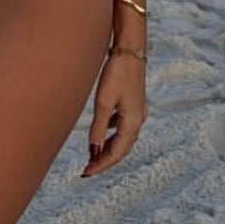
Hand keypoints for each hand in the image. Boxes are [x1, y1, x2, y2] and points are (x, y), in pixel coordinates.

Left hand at [82, 49, 146, 176]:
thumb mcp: (103, 102)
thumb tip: (93, 151)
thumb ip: (98, 128)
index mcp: (132, 123)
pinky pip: (123, 126)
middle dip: (105, 159)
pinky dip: (112, 133)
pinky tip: (103, 129)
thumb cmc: (116, 74)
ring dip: (109, 147)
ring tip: (93, 154)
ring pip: (123, 138)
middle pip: (122, 148)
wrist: (130, 49)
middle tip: (88, 168)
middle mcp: (138, 120)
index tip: (86, 173)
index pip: (116, 153)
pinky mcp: (134, 102)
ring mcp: (138, 111)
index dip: (101, 165)